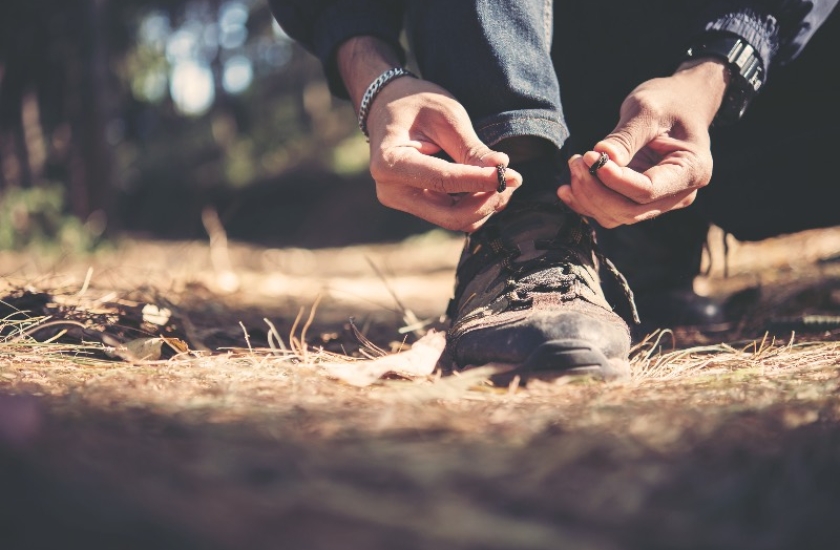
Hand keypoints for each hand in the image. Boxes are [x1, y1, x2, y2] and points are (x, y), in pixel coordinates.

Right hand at [366, 76, 520, 231]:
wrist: (390, 108)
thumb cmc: (417, 104)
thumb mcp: (447, 116)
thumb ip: (471, 148)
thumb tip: (502, 170)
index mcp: (390, 163)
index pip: (443, 181)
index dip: (480, 181)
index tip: (511, 175)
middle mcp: (392, 191)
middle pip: (450, 216)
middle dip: (485, 202)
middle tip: (512, 180)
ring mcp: (404, 202)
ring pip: (455, 220)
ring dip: (485, 205)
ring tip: (503, 178)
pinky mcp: (417, 206)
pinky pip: (452, 215)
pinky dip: (476, 205)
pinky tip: (489, 184)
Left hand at [558, 59, 729, 227]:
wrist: (681, 103)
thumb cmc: (669, 101)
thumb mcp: (648, 109)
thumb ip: (626, 137)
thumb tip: (601, 157)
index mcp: (691, 170)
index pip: (647, 190)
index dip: (614, 179)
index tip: (589, 156)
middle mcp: (679, 194)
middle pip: (629, 210)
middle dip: (595, 191)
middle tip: (576, 161)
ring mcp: (660, 201)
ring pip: (617, 216)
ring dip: (588, 197)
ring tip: (574, 165)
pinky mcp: (640, 200)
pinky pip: (611, 212)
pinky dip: (587, 203)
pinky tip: (567, 188)